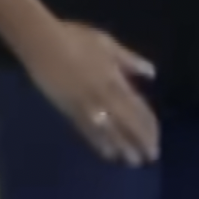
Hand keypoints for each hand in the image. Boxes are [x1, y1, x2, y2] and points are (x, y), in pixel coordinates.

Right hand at [21, 21, 159, 165]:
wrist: (42, 42)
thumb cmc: (74, 38)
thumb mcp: (107, 43)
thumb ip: (129, 60)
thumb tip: (151, 73)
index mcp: (115, 79)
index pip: (138, 108)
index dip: (148, 126)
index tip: (156, 141)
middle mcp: (104, 96)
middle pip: (127, 124)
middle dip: (140, 142)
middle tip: (149, 157)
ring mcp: (85, 104)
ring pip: (109, 131)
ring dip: (123, 147)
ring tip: (132, 161)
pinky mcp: (68, 109)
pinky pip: (87, 130)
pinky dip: (99, 143)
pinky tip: (107, 153)